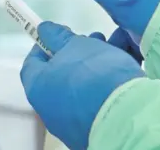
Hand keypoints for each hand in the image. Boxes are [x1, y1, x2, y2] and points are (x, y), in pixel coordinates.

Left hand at [20, 21, 144, 149]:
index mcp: (38, 89)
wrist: (126, 115)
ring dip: (97, 63)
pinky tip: (126, 63)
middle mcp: (51, 109)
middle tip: (93, 39)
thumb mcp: (75, 45)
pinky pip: (99, 98)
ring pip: (84, 85)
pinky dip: (108, 81)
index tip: (58, 34)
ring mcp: (74, 121)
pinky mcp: (98, 127)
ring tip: (116, 45)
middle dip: (78, 52)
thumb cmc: (93, 74)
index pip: (33, 63)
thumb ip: (57, 36)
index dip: (44, 44)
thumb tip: (44, 30)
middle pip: (61, 73)